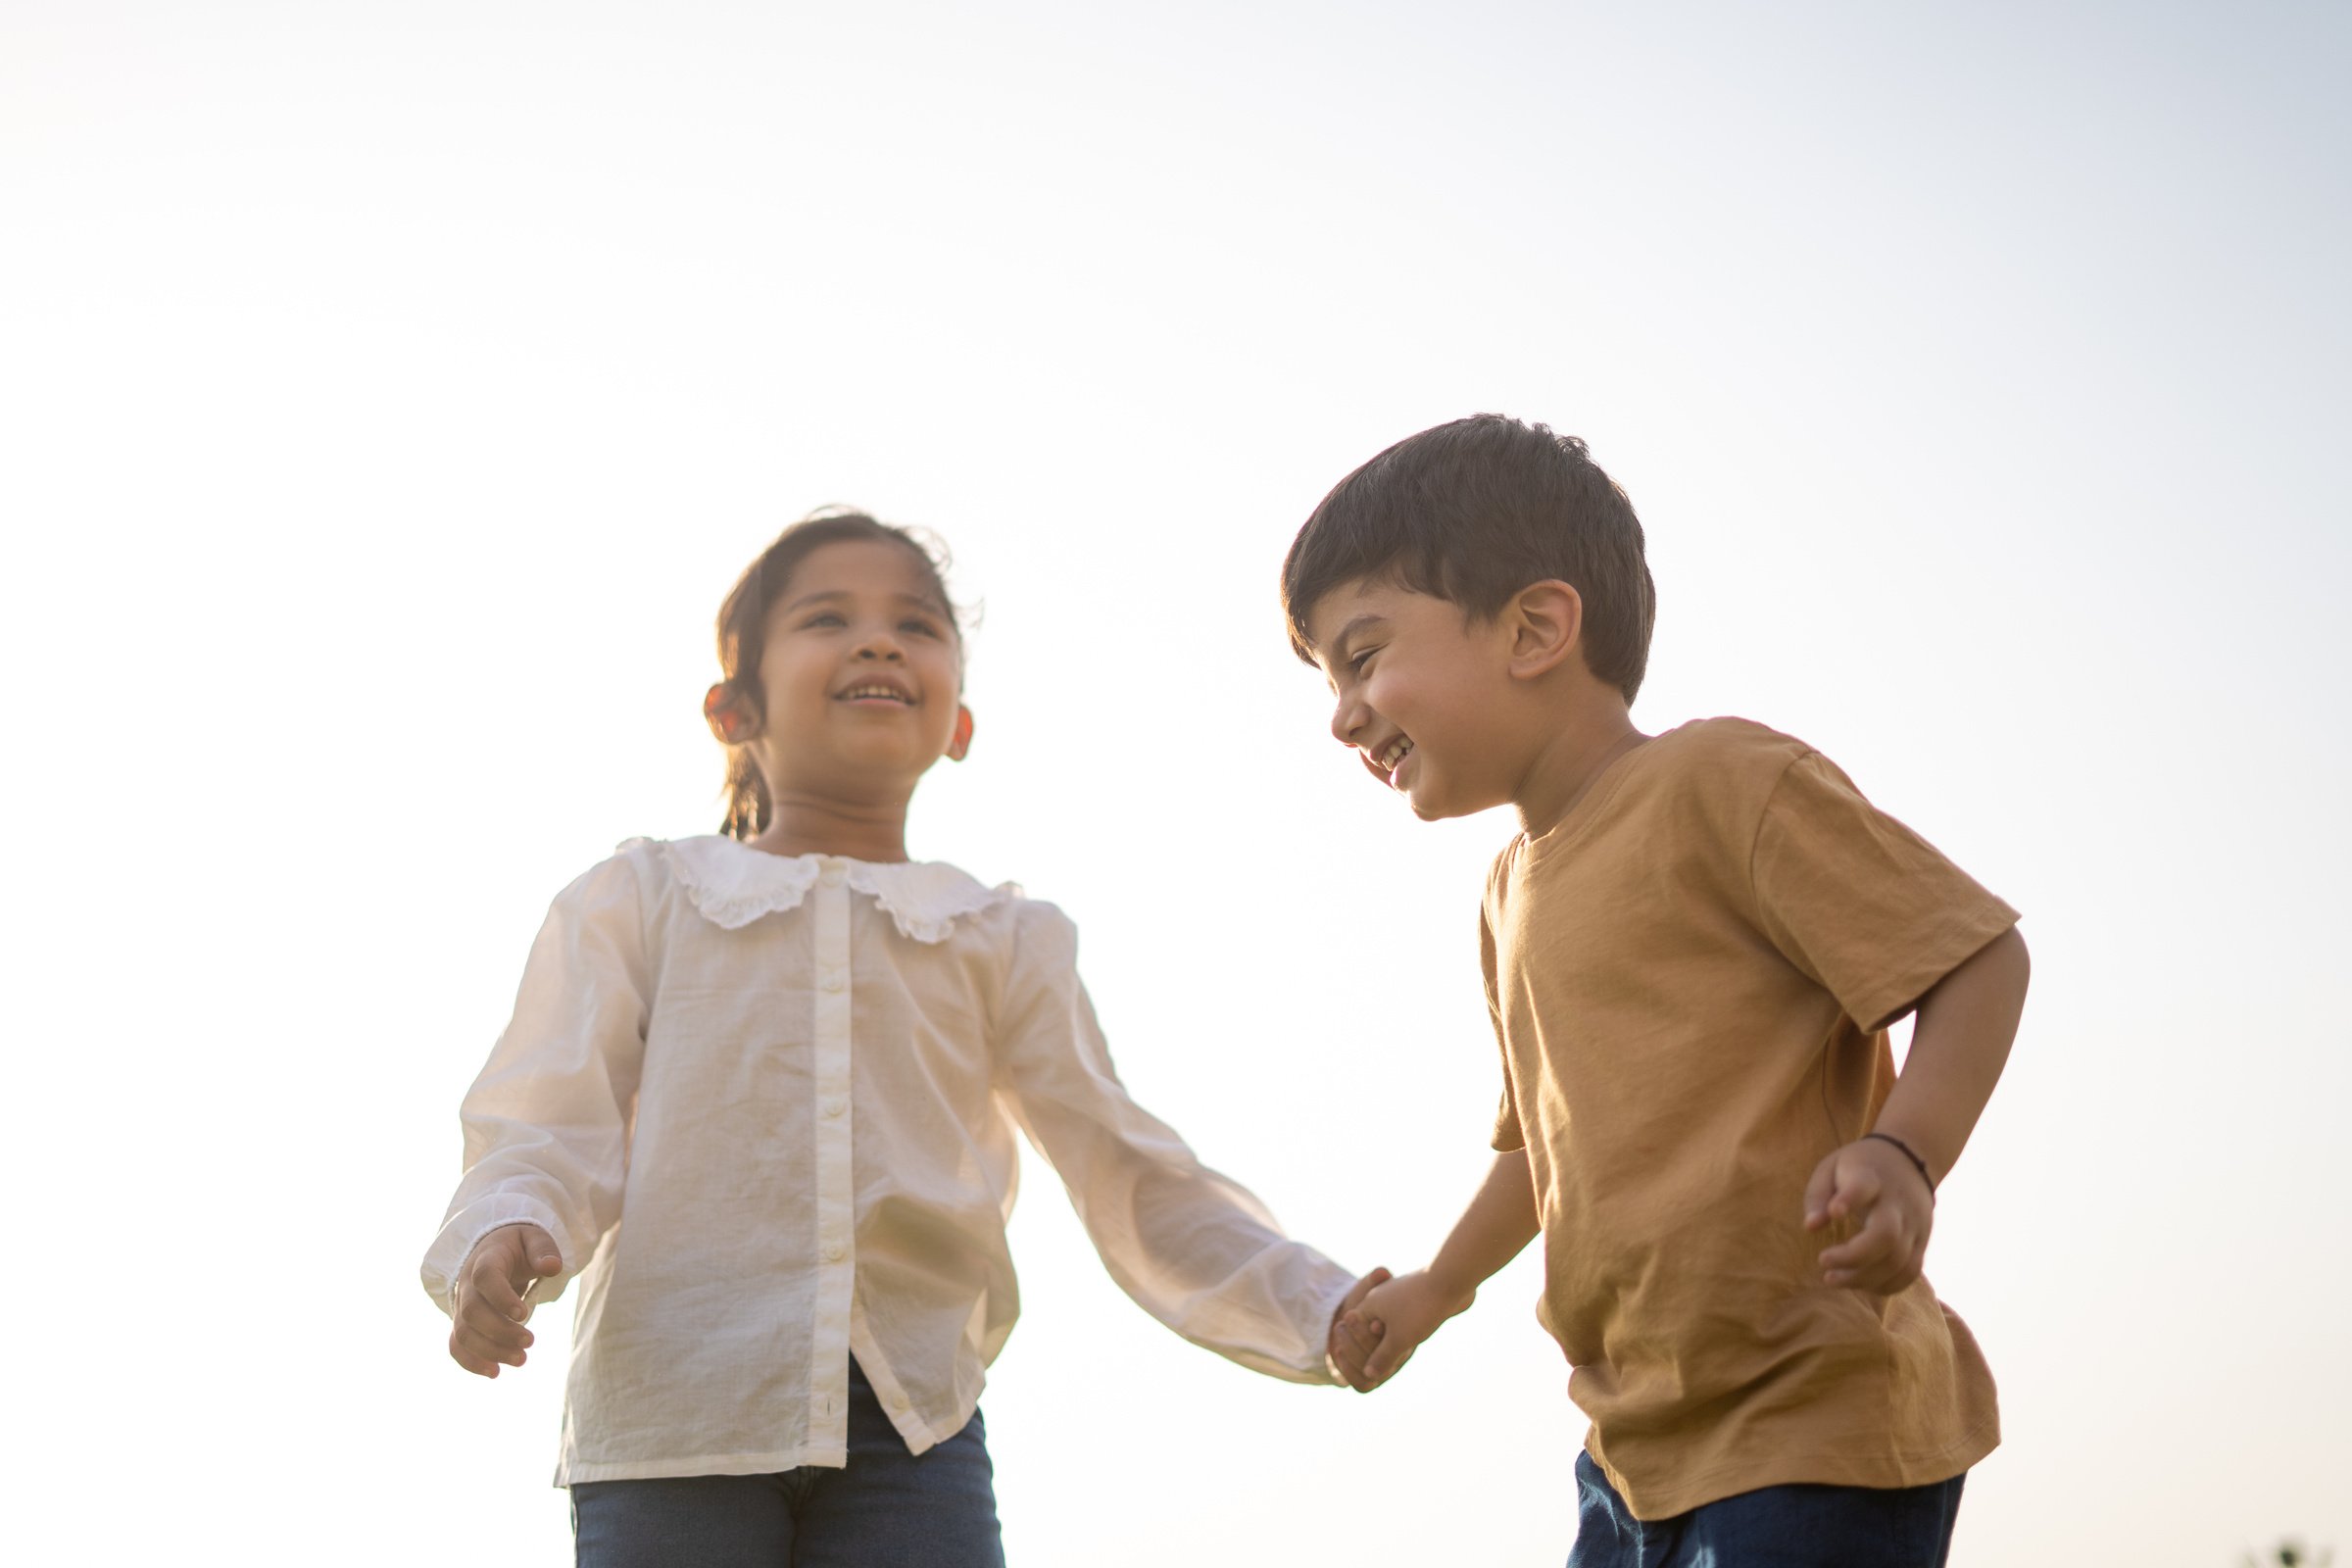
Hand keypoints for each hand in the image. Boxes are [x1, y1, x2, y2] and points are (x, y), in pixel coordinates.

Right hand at [448, 1223, 561, 1377]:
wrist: (494, 1252)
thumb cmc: (518, 1246)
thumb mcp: (534, 1237)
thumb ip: (543, 1249)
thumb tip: (552, 1266)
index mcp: (486, 1259)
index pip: (485, 1277)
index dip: (500, 1297)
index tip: (523, 1314)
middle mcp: (467, 1284)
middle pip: (472, 1311)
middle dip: (499, 1331)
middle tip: (531, 1342)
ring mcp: (461, 1305)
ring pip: (464, 1333)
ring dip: (489, 1351)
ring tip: (521, 1360)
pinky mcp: (462, 1323)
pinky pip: (456, 1345)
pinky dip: (471, 1362)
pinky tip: (495, 1372)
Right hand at [1339, 1268, 1473, 1389]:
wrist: (1452, 1279)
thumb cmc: (1421, 1309)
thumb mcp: (1399, 1340)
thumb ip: (1381, 1358)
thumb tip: (1369, 1375)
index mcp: (1369, 1304)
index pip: (1353, 1331)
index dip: (1361, 1350)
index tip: (1377, 1361)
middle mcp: (1380, 1296)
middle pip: (1369, 1327)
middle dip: (1380, 1346)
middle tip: (1394, 1356)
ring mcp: (1398, 1293)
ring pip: (1390, 1323)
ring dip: (1396, 1338)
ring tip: (1409, 1346)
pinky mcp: (1416, 1294)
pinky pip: (1406, 1316)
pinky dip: (1409, 1328)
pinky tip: (1423, 1332)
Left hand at [1804, 1138, 1933, 1292]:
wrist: (1912, 1160)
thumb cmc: (1860, 1167)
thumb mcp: (1832, 1168)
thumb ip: (1818, 1196)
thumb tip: (1811, 1227)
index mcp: (1871, 1178)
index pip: (1864, 1187)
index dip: (1849, 1200)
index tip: (1834, 1212)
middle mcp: (1898, 1203)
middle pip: (1886, 1235)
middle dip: (1853, 1256)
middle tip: (1823, 1261)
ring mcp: (1915, 1225)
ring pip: (1898, 1261)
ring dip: (1864, 1278)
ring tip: (1832, 1278)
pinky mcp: (1923, 1242)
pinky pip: (1910, 1273)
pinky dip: (1885, 1286)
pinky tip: (1860, 1283)